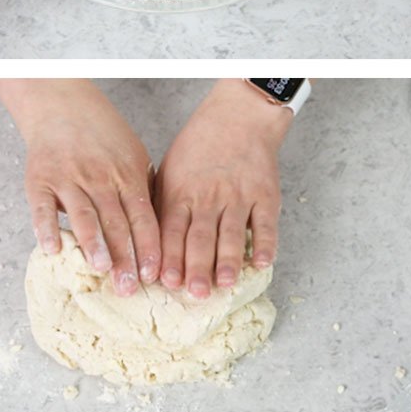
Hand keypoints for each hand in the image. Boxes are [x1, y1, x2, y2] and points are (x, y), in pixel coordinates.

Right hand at [0, 79, 158, 295]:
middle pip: (115, 222)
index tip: (152, 275)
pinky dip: (46, 228)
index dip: (147, 247)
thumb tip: (157, 233)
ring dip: (92, 243)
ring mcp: (68, 178)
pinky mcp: (40, 180)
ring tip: (100, 268)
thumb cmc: (101, 134)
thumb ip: (142, 191)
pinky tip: (52, 249)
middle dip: (123, 257)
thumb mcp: (133, 154)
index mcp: (126, 175)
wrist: (60, 105)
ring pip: (83, 216)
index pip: (142, 218)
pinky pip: (43, 208)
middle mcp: (99, 178)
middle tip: (128, 287)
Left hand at [154, 80, 291, 298]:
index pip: (171, 230)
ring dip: (227, 262)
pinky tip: (261, 263)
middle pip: (200, 238)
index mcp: (180, 193)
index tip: (164, 281)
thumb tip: (146, 240)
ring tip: (224, 284)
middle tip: (194, 293)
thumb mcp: (168, 170)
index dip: (168, 257)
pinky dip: (264, 244)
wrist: (237, 118)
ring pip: (231, 234)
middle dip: (196, 267)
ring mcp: (238, 196)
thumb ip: (162, 205)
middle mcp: (208, 197)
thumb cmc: (197, 148)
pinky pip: (264, 224)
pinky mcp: (264, 195)